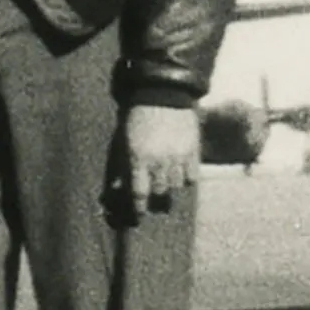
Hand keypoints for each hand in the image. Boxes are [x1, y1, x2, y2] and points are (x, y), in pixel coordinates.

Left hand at [121, 103, 199, 218]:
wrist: (162, 95)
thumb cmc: (136, 119)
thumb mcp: (122, 142)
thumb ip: (120, 167)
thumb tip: (116, 191)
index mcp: (138, 159)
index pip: (139, 193)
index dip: (139, 208)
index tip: (139, 214)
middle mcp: (159, 162)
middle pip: (160, 192)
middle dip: (156, 196)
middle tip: (154, 194)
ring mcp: (178, 157)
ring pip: (177, 186)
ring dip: (170, 186)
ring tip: (166, 179)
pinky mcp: (194, 152)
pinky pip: (192, 178)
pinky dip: (186, 179)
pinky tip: (180, 172)